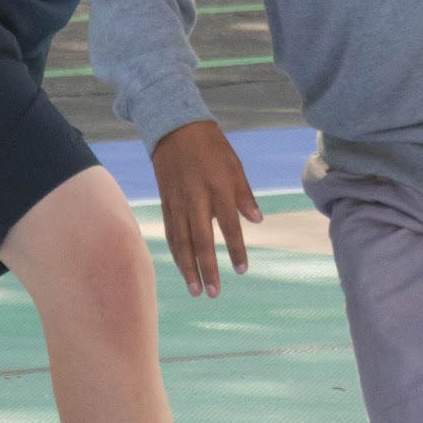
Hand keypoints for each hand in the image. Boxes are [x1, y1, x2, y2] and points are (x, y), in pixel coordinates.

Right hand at [150, 118, 262, 297]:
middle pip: (201, 240)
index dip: (236, 249)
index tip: (242, 270)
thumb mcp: (234, 165)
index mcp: (218, 188)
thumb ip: (244, 195)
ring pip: (182, 241)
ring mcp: (178, 202)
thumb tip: (257, 221)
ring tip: (196, 290)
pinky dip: (176, 252)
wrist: (174, 128)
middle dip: (207, 269)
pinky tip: (182, 267)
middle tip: (214, 294)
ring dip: (188, 268)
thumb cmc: (211, 146)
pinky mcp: (165, 202)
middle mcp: (196, 198)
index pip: (229, 225)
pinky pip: (171, 232)